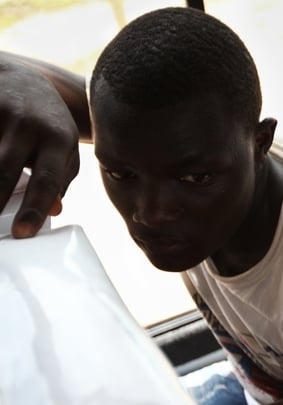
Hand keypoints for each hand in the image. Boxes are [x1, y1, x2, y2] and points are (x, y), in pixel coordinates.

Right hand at [0, 56, 79, 237]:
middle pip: (5, 171)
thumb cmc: (47, 124)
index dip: (35, 207)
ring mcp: (3, 116)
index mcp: (59, 140)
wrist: (21, 79)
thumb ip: (60, 179)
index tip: (23, 233)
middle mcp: (31, 126)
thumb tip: (54, 211)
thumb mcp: (63, 148)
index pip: (47, 179)